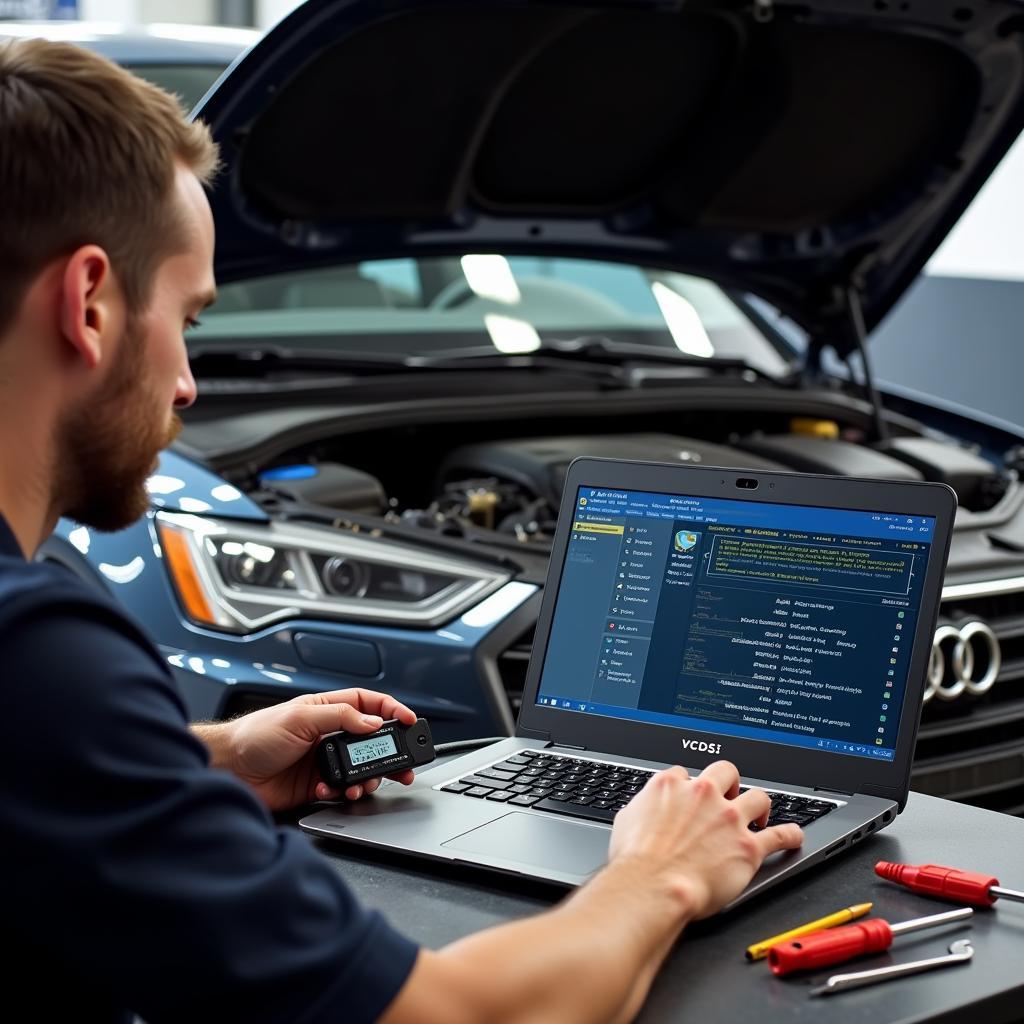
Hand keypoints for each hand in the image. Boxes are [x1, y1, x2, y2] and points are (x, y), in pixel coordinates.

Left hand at [219, 689, 417, 811]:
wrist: (228, 769)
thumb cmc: (254, 735)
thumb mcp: (299, 717)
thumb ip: (339, 717)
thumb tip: (372, 721)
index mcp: (326, 710)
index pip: (368, 705)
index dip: (391, 710)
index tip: (410, 720)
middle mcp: (327, 735)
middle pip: (371, 741)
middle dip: (390, 753)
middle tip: (404, 766)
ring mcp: (323, 761)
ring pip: (360, 770)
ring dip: (366, 779)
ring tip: (362, 786)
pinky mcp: (314, 785)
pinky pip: (340, 790)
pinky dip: (341, 794)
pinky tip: (330, 792)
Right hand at [608, 760, 802, 919]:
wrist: (653, 886)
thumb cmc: (636, 861)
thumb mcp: (626, 822)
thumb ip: (641, 809)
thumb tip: (640, 811)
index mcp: (671, 786)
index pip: (687, 775)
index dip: (691, 787)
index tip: (694, 799)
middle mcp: (703, 795)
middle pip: (726, 771)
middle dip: (729, 782)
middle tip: (729, 796)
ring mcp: (729, 818)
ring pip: (758, 797)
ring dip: (760, 806)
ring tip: (762, 814)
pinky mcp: (748, 846)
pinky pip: (779, 835)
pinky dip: (790, 835)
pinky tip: (793, 836)